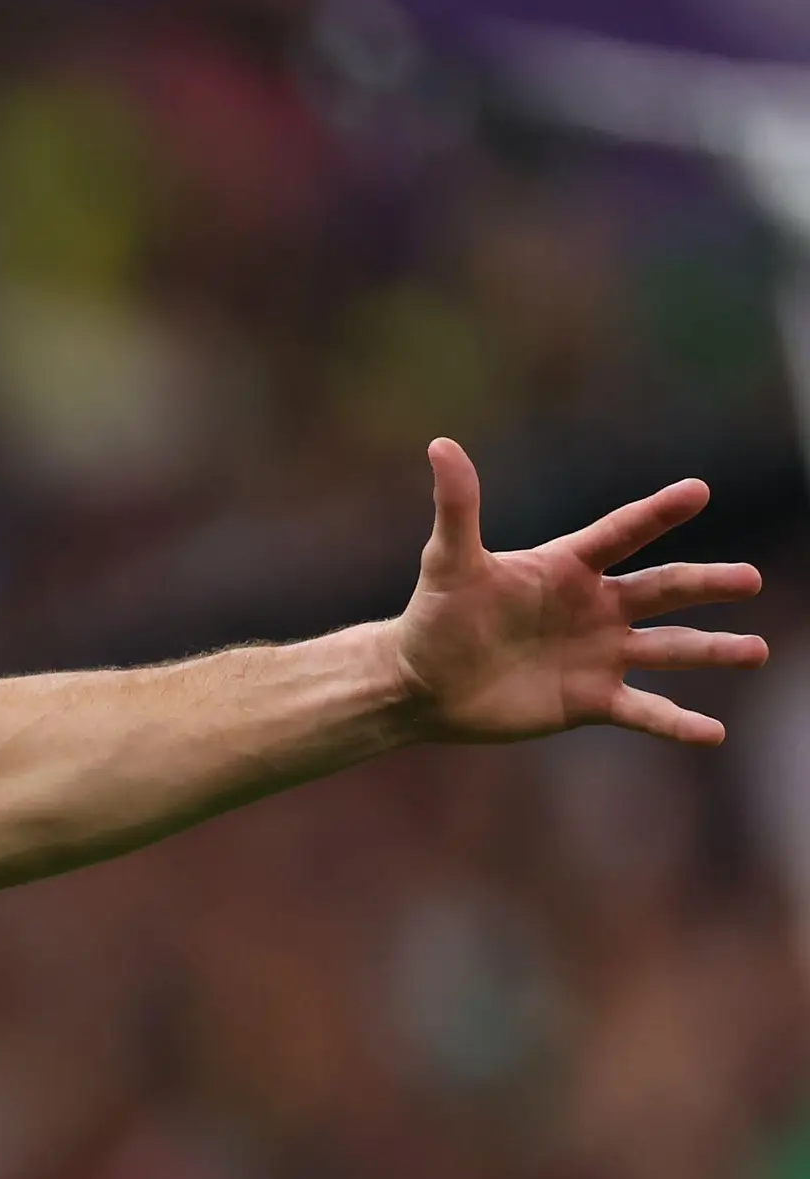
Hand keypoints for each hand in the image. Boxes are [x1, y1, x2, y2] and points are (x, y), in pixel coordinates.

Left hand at [391, 438, 767, 746]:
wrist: (423, 682)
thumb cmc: (437, 615)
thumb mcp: (449, 561)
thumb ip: (458, 506)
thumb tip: (441, 444)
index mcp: (569, 567)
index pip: (622, 533)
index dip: (656, 514)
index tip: (697, 491)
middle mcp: (597, 607)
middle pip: (664, 589)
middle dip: (707, 584)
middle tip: (750, 580)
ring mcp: (599, 654)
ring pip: (669, 649)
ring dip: (713, 651)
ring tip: (755, 653)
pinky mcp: (591, 700)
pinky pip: (643, 711)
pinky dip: (677, 723)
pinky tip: (714, 734)